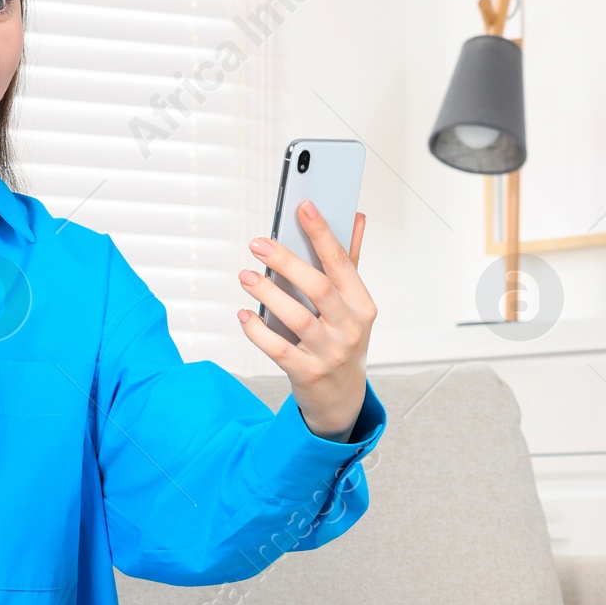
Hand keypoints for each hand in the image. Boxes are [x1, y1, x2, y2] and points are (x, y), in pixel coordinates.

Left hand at [238, 202, 374, 437]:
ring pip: (296, 318)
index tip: (304, 207)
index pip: (342, 263)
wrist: (342, 398)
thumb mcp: (353, 305)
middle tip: (258, 244)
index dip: (323, 234)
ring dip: (267, 294)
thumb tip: (356, 217)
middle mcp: (349, 329)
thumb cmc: (344, 341)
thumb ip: (350, 262)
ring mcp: (329, 353)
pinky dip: (257, 330)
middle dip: (286, 261)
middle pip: (317, 288)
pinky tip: (243, 315)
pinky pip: (278, 349)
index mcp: (362, 306)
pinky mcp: (307, 373)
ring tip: (246, 276)